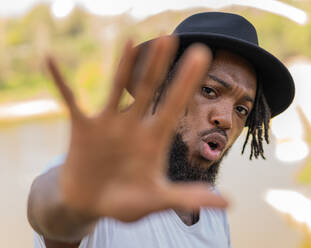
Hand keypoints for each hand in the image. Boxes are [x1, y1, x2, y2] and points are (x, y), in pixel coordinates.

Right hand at [46, 36, 227, 221]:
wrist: (90, 204)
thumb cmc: (124, 203)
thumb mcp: (156, 201)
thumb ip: (188, 198)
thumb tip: (228, 202)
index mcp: (153, 140)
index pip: (173, 105)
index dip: (187, 81)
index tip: (201, 53)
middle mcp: (132, 126)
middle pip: (149, 89)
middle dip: (159, 64)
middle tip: (171, 36)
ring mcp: (107, 124)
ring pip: (116, 88)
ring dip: (123, 64)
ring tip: (131, 39)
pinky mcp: (81, 128)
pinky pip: (69, 99)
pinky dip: (60, 81)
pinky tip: (50, 59)